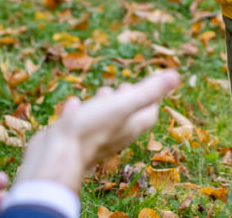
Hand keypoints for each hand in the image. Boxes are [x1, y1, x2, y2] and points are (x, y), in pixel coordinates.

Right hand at [14, 70, 179, 192]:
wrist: (55, 156)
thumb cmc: (91, 130)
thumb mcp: (122, 105)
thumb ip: (148, 91)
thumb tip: (176, 76)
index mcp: (130, 127)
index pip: (149, 113)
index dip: (153, 97)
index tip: (153, 83)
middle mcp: (114, 135)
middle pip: (128, 117)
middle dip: (128, 99)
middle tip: (126, 86)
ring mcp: (92, 139)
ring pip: (103, 121)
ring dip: (105, 105)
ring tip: (103, 92)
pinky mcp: (72, 140)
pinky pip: (79, 124)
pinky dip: (80, 112)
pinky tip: (73, 104)